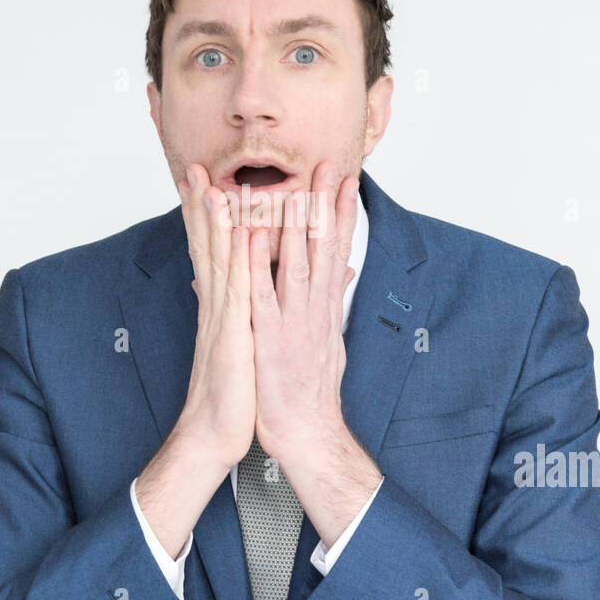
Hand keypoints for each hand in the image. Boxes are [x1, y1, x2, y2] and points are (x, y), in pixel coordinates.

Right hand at [175, 162, 255, 473]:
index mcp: (220, 306)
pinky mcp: (234, 333)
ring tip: (214, 183)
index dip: (206, 218)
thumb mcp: (239, 345)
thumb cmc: (232, 394)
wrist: (214, 434)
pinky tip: (243, 232)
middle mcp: (217, 305)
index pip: (211, 252)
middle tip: (195, 168)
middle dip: (200, 206)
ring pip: (219, 259)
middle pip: (207, 246)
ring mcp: (222, 316)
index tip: (204, 184)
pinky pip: (237, 288)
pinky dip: (240, 258)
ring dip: (217, 221)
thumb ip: (238, 314)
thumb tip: (234, 296)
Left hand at [250, 163, 357, 462]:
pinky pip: (261, 294)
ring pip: (296, 263)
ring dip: (294, 223)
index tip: (346, 180)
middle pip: (322, 248)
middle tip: (327, 166)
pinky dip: (257, 263)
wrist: (307, 432)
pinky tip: (254, 236)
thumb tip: (344, 273)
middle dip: (325, 205)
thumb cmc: (311, 391)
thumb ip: (333, 302)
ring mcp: (293, 321)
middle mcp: (314, 308)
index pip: (337, 250)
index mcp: (325, 307)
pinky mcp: (269, 337)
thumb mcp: (330, 340)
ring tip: (294, 186)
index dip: (342, 213)